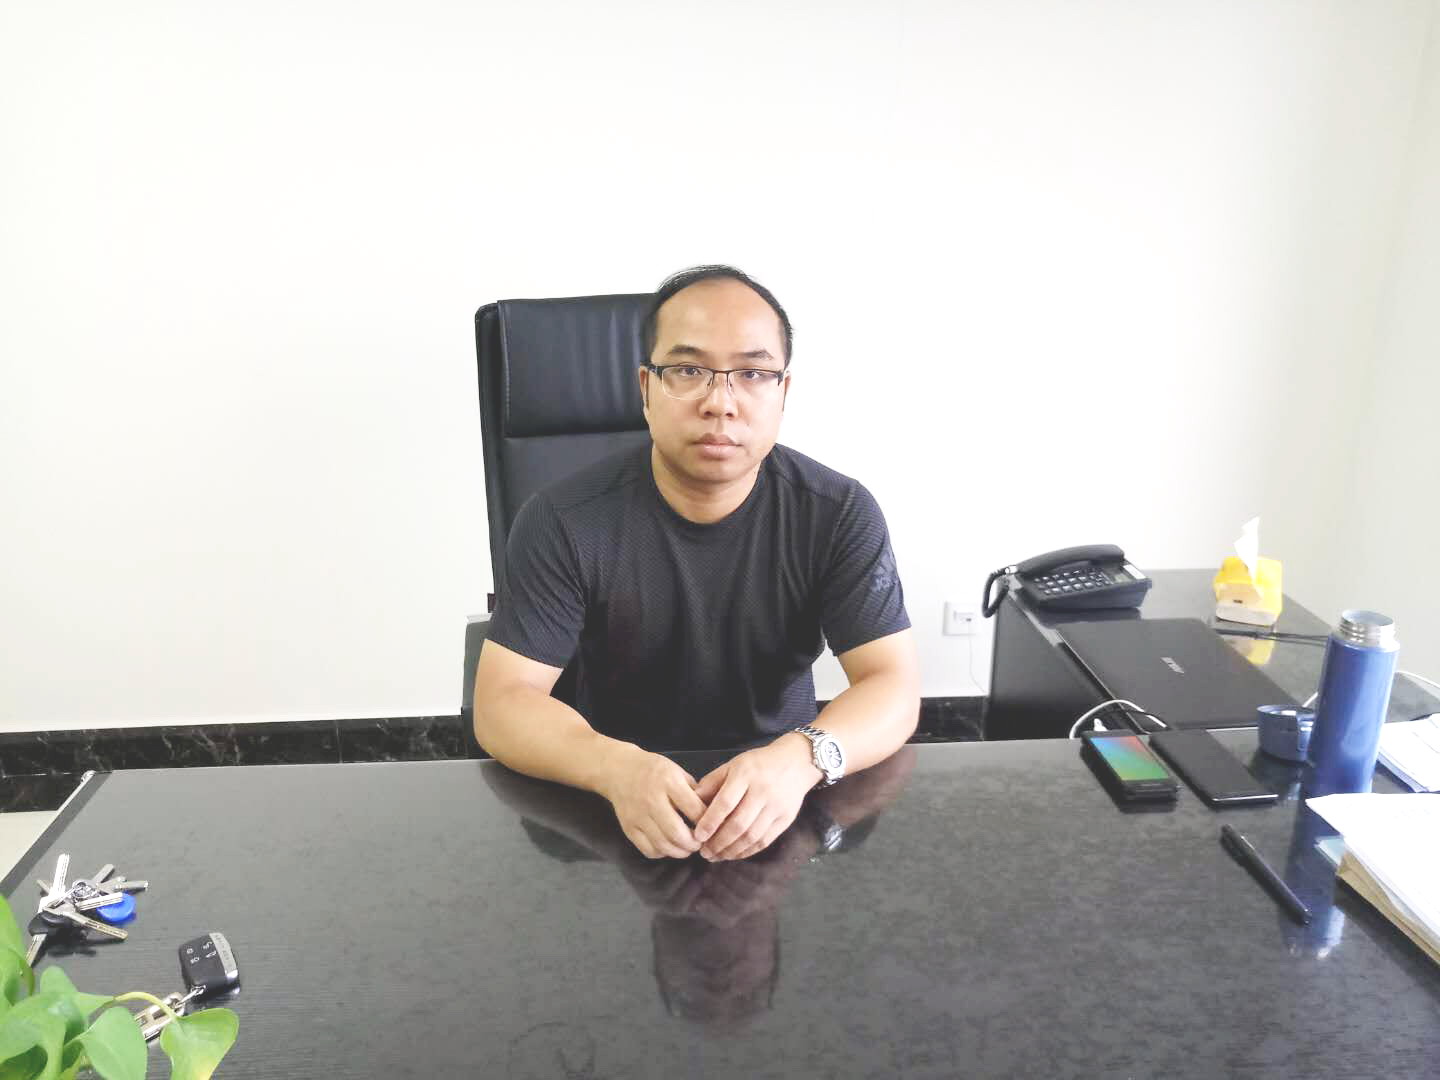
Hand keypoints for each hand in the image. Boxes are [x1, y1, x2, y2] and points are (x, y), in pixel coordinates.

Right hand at [599, 746, 707, 858]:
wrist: (619, 770)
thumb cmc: (654, 770)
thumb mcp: (677, 771)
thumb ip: (694, 792)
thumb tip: (712, 814)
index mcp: (669, 782)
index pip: (694, 809)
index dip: (707, 822)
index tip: (712, 827)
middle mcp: (652, 800)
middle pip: (677, 832)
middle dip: (694, 844)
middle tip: (700, 844)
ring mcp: (638, 816)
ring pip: (663, 845)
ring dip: (680, 852)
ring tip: (687, 848)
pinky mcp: (629, 828)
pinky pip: (648, 850)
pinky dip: (662, 853)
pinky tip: (669, 846)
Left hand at [692, 735, 819, 860]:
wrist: (796, 762)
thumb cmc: (758, 763)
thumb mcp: (733, 765)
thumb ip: (712, 782)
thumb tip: (691, 801)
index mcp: (745, 775)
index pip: (725, 803)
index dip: (710, 822)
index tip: (697, 837)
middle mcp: (762, 791)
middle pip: (738, 824)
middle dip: (719, 843)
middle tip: (704, 853)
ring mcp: (776, 807)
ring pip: (752, 836)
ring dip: (732, 851)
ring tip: (717, 856)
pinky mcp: (786, 819)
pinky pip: (765, 841)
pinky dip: (748, 851)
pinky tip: (735, 854)